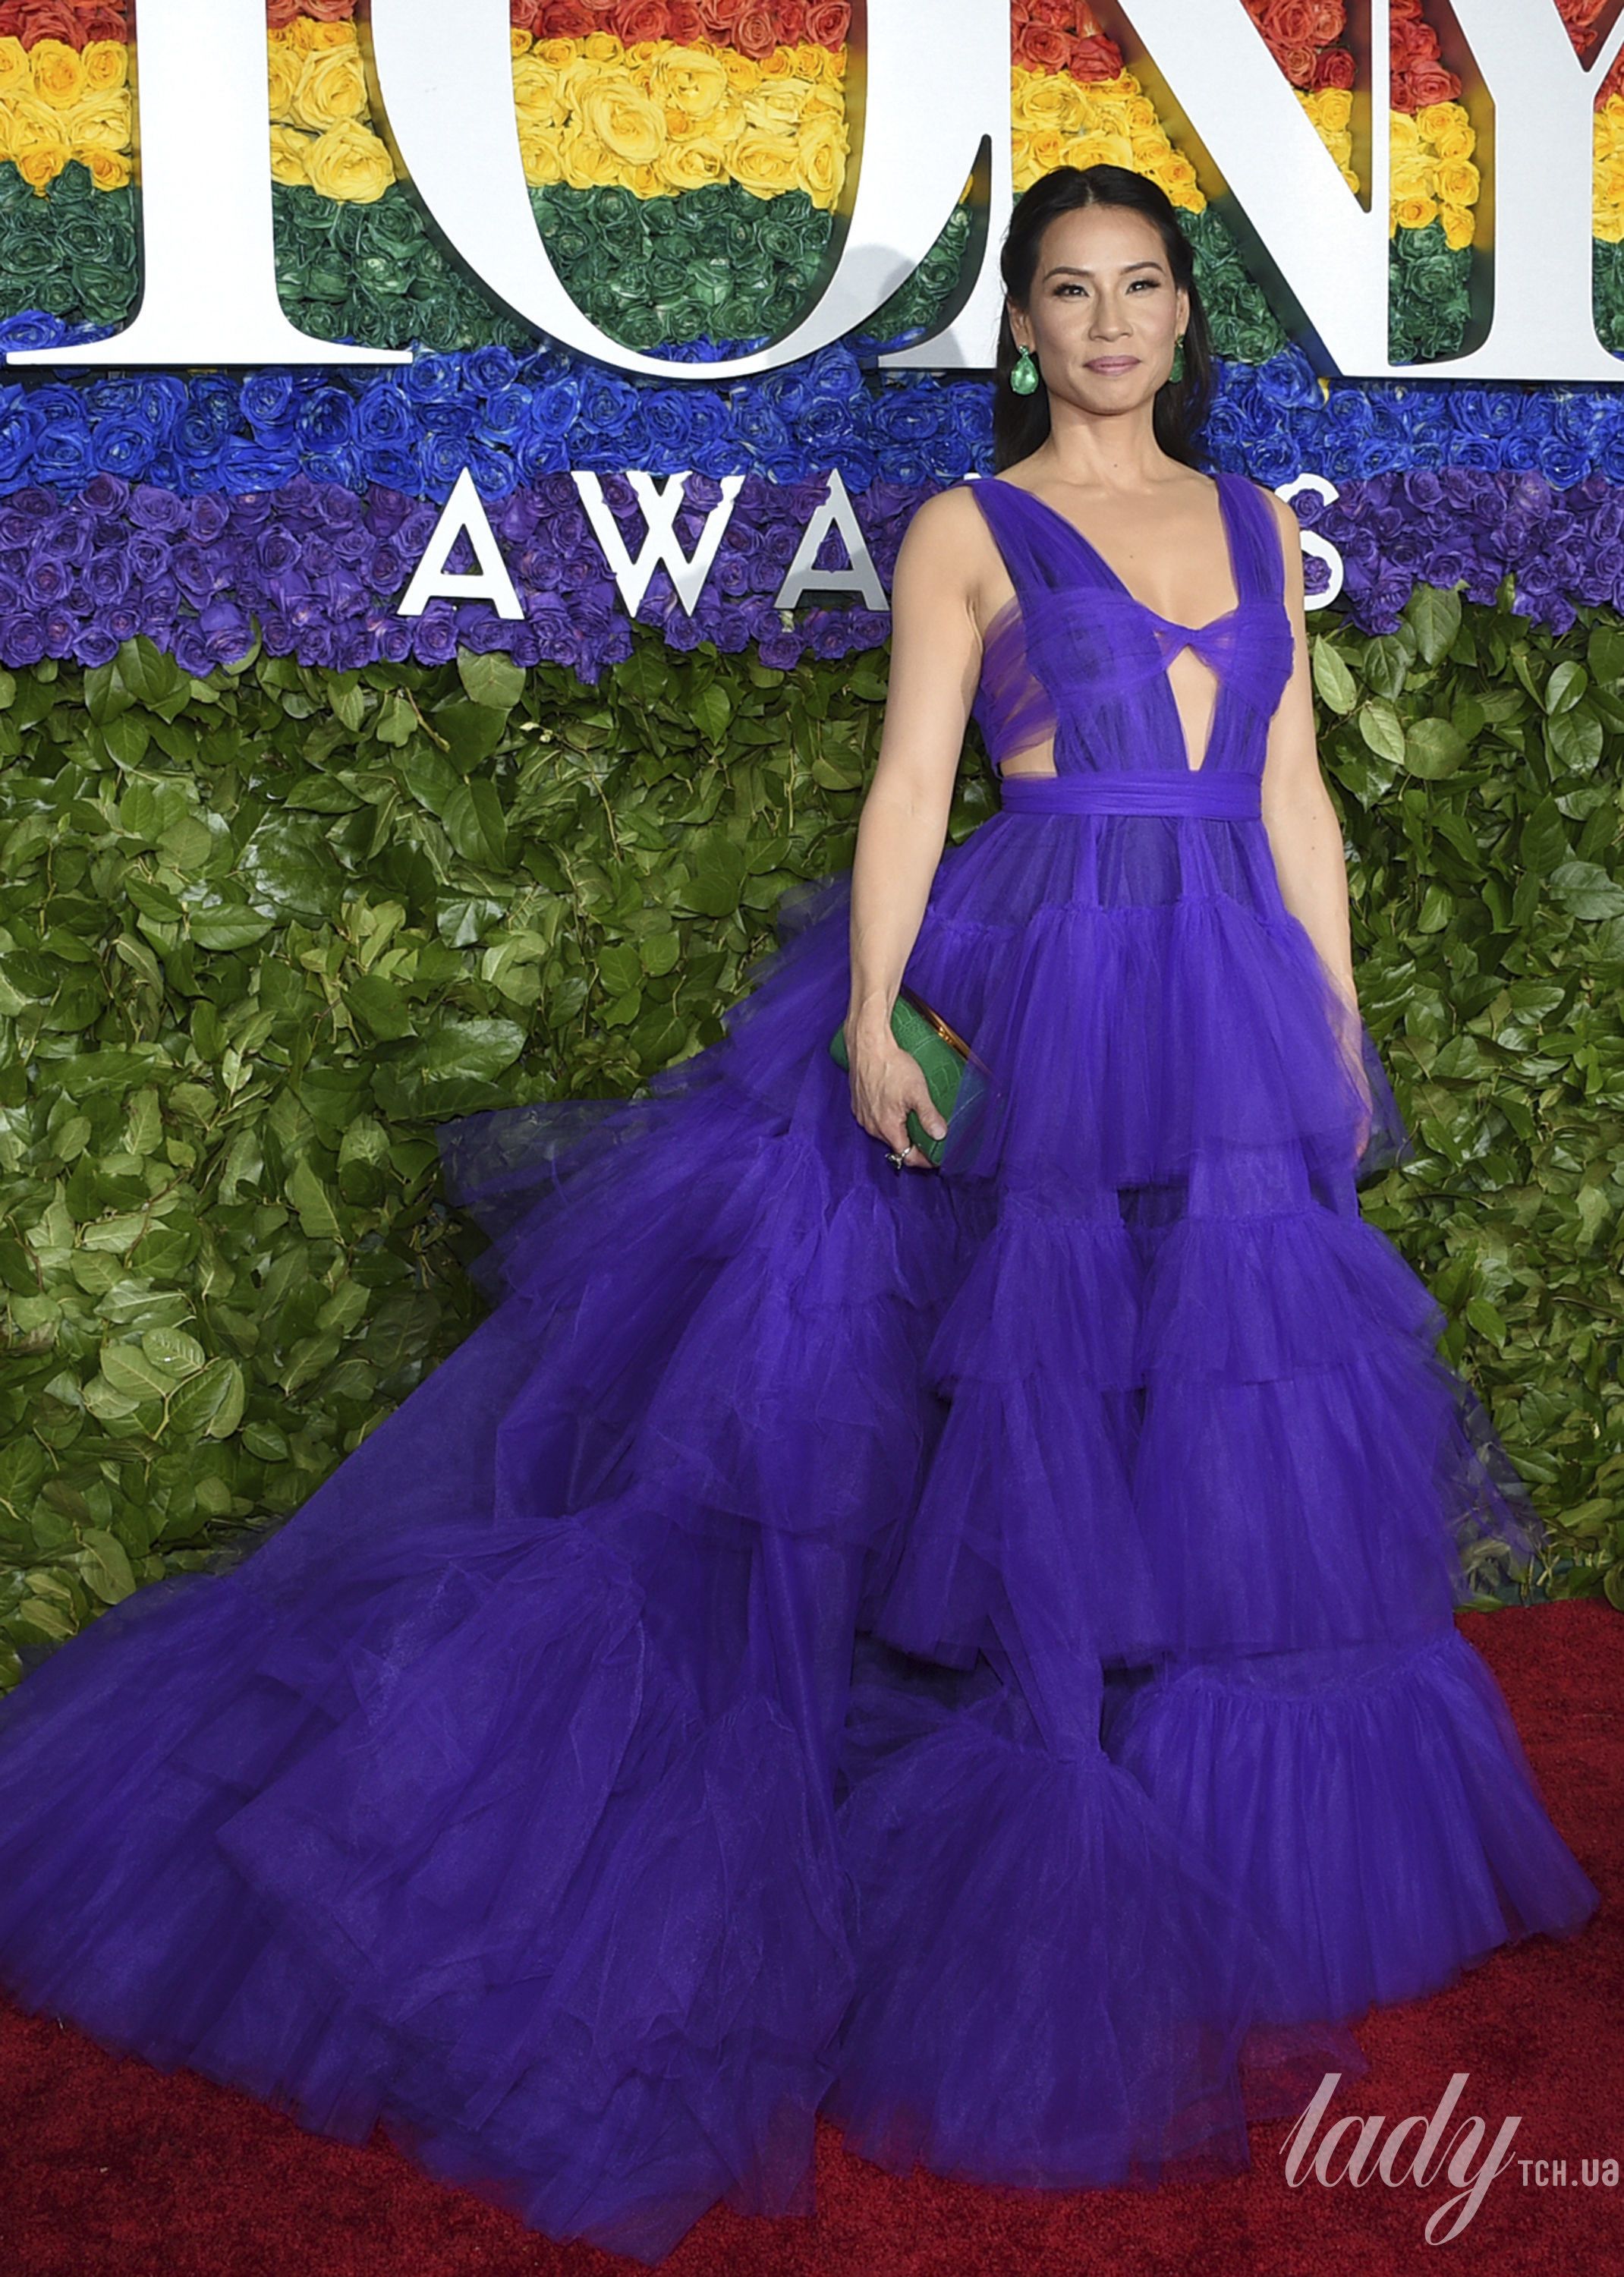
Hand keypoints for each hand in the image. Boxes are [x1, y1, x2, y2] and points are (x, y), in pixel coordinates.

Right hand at [842, 1019, 946, 1170]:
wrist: (868, 1044)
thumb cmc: (890, 1065)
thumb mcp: (917, 1091)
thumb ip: (928, 1115)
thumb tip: (940, 1135)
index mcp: (886, 1127)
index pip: (906, 1156)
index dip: (923, 1159)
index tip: (935, 1155)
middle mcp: (871, 1126)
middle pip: (896, 1145)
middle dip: (914, 1143)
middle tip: (930, 1133)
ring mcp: (862, 1115)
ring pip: (885, 1132)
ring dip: (900, 1129)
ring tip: (915, 1117)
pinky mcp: (858, 1104)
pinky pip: (875, 1119)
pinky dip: (888, 1118)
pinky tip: (897, 1105)